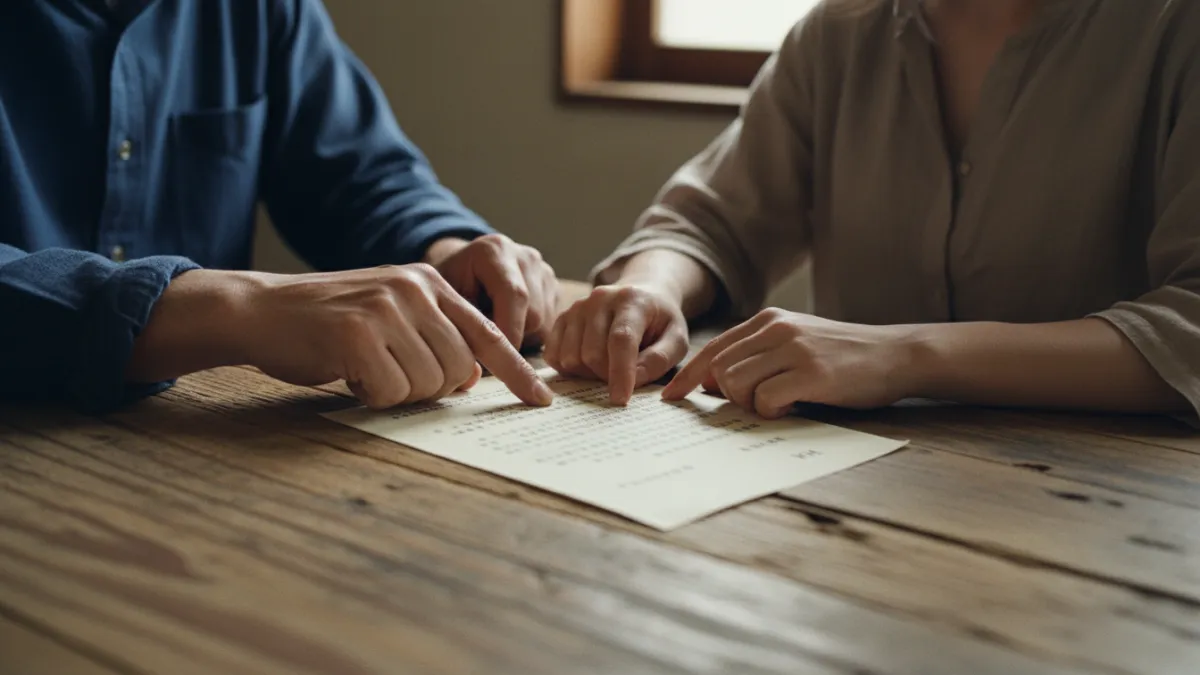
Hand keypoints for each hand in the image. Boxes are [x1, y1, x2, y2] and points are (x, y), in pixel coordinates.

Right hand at [235, 265, 552, 408]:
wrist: (261, 310)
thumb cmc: (327, 323)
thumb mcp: (390, 314)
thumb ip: (433, 336)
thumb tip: (469, 380)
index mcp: (430, 282)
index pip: (488, 335)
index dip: (517, 373)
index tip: (541, 401)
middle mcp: (414, 289)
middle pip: (460, 370)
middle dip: (431, 388)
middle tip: (390, 376)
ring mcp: (387, 309)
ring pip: (429, 383)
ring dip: (398, 392)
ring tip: (365, 369)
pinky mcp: (357, 334)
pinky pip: (391, 391)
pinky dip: (372, 395)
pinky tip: (349, 374)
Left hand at [425, 235, 557, 347]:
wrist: (461, 270)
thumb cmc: (449, 286)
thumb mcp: (444, 299)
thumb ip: (461, 322)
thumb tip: (478, 361)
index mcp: (495, 251)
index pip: (514, 294)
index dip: (509, 331)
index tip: (496, 358)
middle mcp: (525, 257)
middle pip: (533, 313)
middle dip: (512, 338)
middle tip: (486, 346)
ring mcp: (543, 271)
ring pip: (544, 323)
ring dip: (522, 338)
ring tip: (496, 329)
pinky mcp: (553, 287)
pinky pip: (550, 323)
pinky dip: (531, 334)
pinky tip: (509, 325)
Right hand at [544, 284, 689, 404]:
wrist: (641, 295)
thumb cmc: (659, 322)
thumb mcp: (676, 339)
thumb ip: (660, 359)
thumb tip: (634, 380)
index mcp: (631, 300)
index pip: (621, 339)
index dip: (620, 373)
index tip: (620, 400)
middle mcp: (599, 299)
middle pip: (592, 354)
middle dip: (606, 376)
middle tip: (623, 377)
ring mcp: (576, 308)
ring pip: (570, 358)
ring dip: (588, 374)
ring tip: (608, 367)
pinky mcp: (562, 319)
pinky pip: (553, 356)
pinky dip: (569, 370)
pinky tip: (588, 365)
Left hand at [662, 308, 918, 417]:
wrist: (898, 354)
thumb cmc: (844, 357)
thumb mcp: (796, 344)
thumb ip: (758, 356)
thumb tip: (712, 382)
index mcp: (769, 321)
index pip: (713, 349)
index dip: (688, 377)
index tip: (673, 398)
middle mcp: (777, 329)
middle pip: (719, 369)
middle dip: (726, 395)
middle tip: (756, 405)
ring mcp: (794, 350)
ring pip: (736, 383)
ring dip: (750, 404)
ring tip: (779, 404)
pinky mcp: (812, 373)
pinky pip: (766, 399)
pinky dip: (772, 411)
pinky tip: (794, 407)